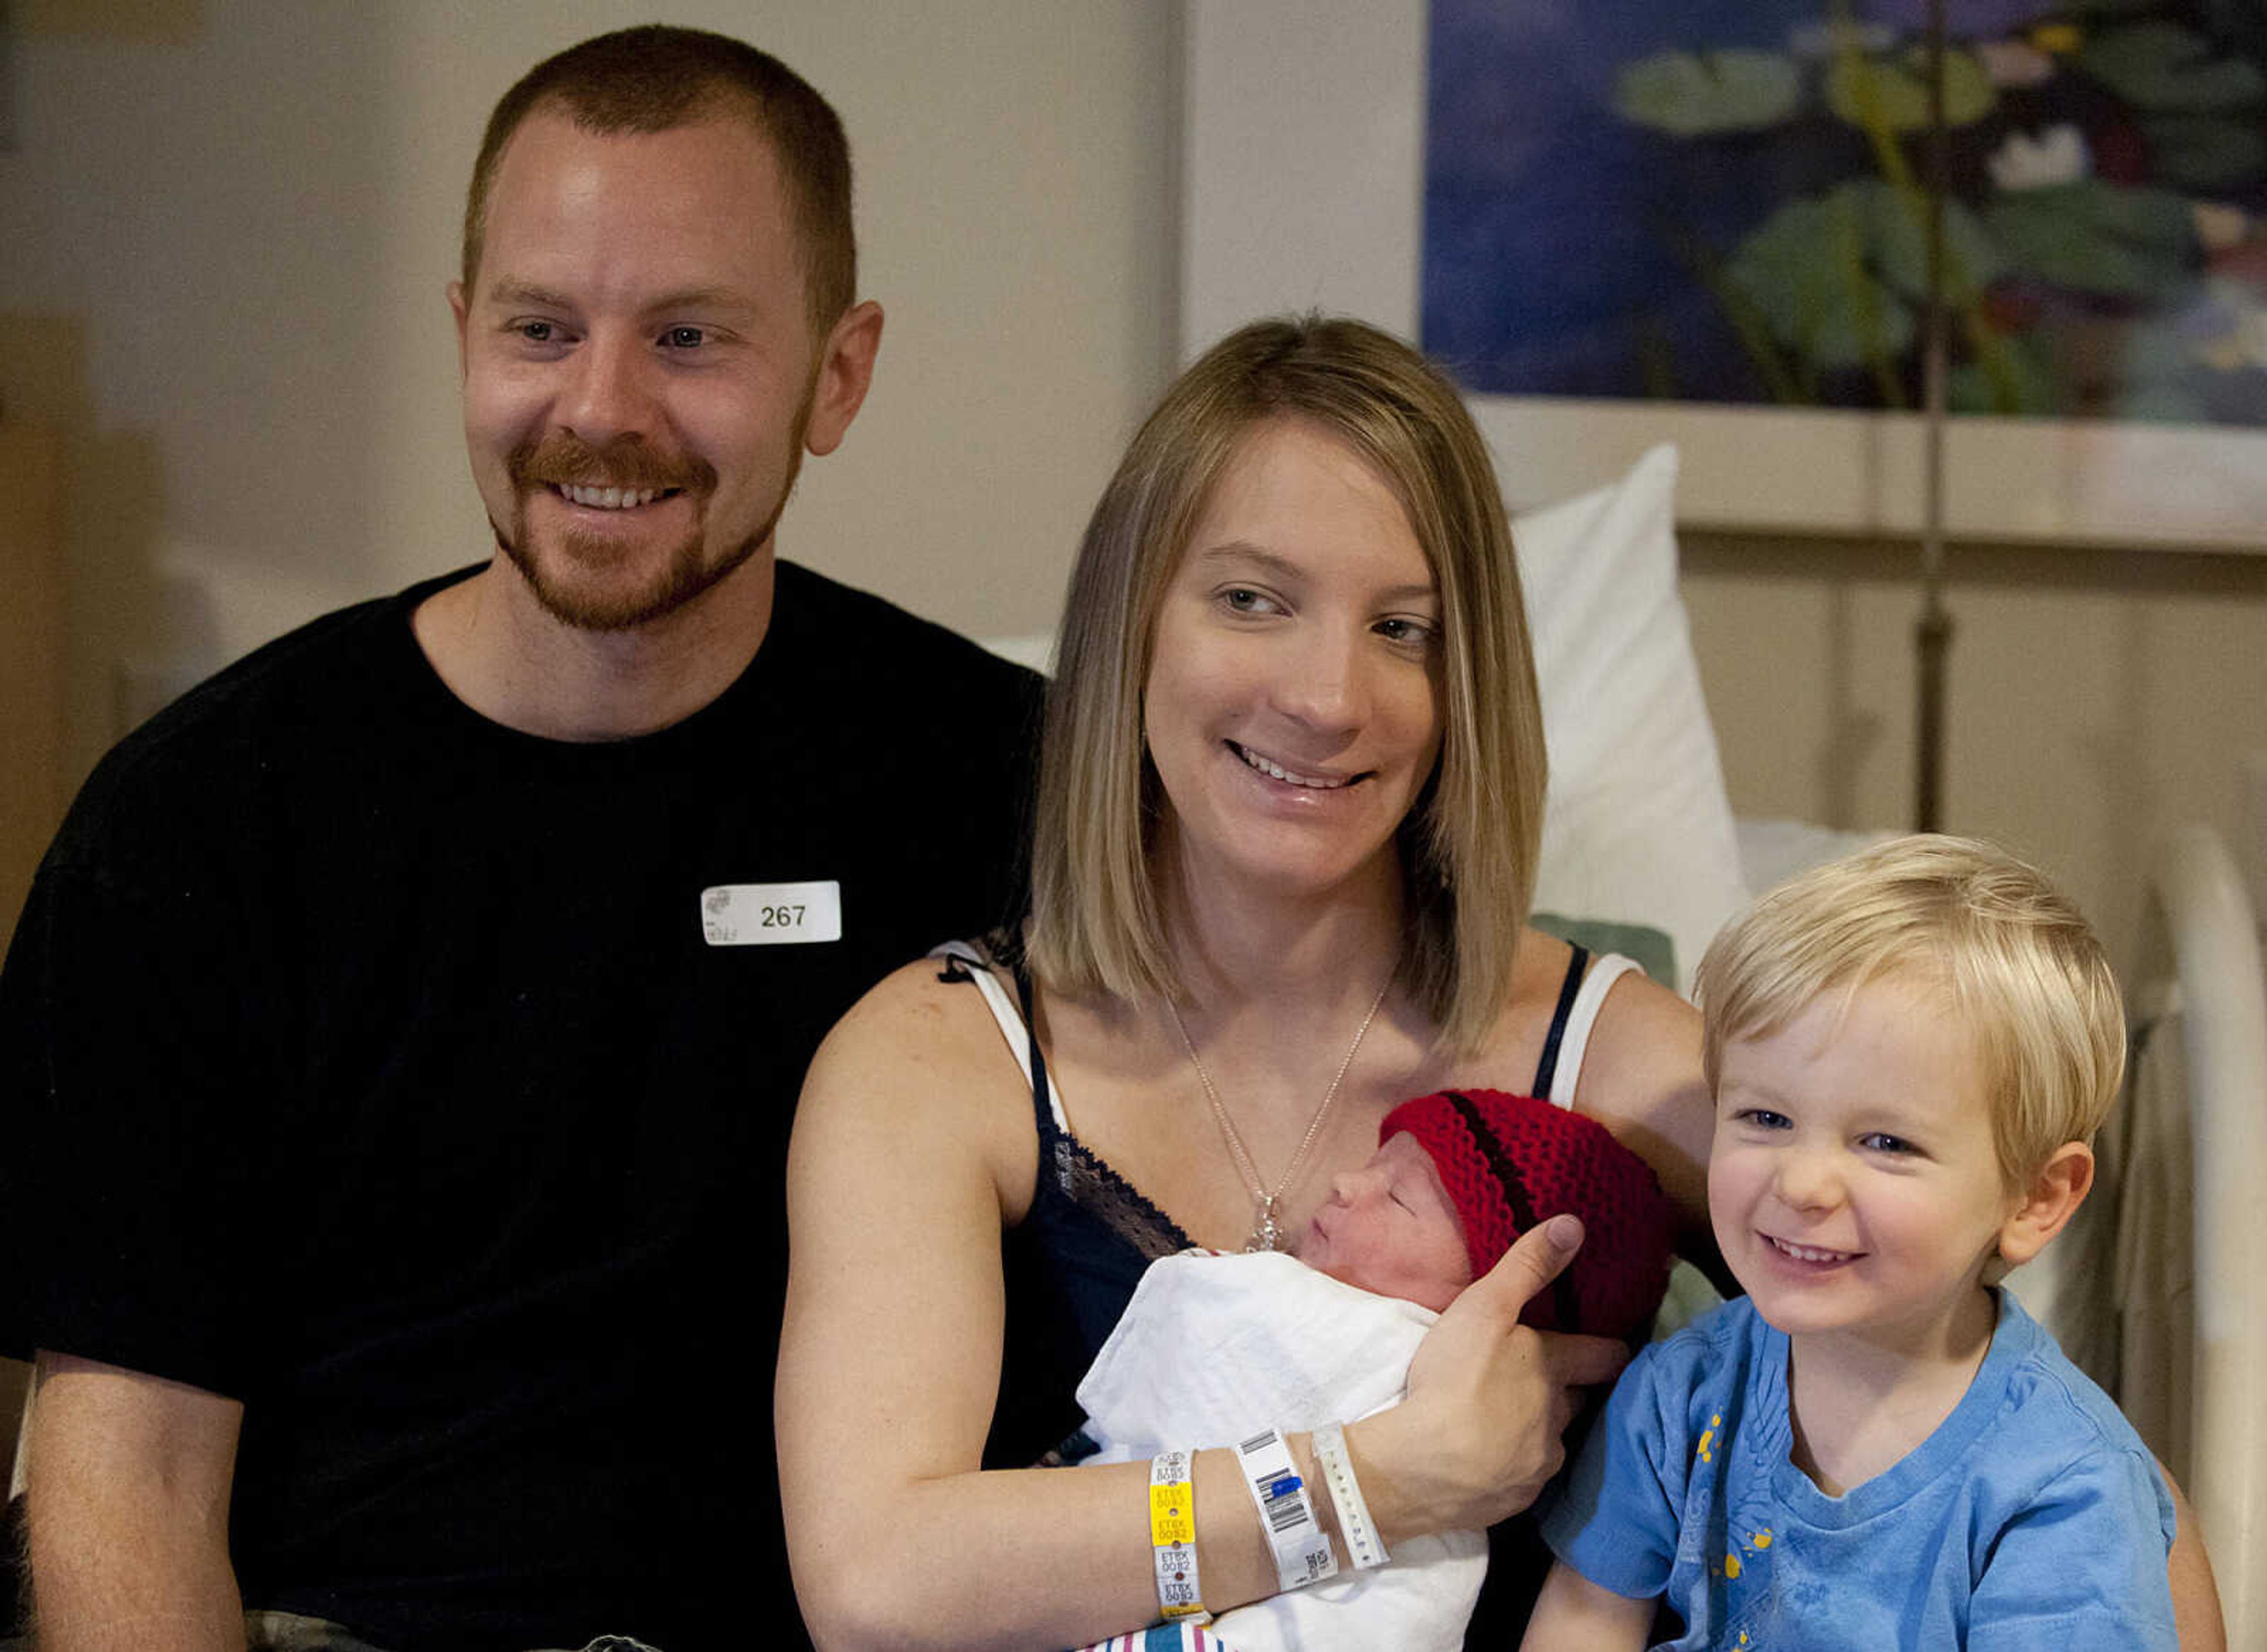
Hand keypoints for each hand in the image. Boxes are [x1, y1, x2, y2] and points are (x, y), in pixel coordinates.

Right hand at [1356, 1215, 1631, 1540]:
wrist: (1416, 1468)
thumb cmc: (1453, 1378)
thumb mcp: (1485, 1307)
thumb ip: (1527, 1266)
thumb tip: (1576, 1224)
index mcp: (1555, 1370)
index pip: (1604, 1356)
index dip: (1606, 1349)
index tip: (1605, 1347)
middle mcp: (1558, 1419)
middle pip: (1576, 1400)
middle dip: (1563, 1390)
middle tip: (1538, 1380)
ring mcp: (1538, 1466)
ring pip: (1548, 1440)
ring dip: (1533, 1429)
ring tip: (1501, 1420)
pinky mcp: (1514, 1502)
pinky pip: (1521, 1478)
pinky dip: (1507, 1466)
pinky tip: (1482, 1458)